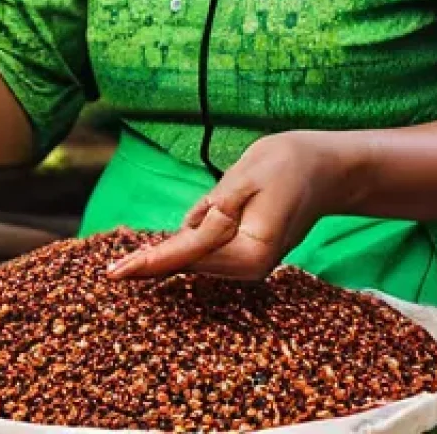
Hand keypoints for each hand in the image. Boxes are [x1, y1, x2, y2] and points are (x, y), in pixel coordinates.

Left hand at [107, 130, 359, 281]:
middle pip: (191, 262)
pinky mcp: (248, 253)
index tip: (114, 273)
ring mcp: (252, 263)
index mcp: (251, 251)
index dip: (149, 261)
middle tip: (113, 272)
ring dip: (171, 252)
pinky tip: (165, 250)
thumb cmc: (285, 164)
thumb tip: (180, 242)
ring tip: (135, 260)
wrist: (324, 166)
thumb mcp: (242, 180)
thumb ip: (211, 214)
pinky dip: (187, 247)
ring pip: (198, 257)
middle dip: (155, 261)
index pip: (189, 255)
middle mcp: (251, 266)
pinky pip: (209, 250)